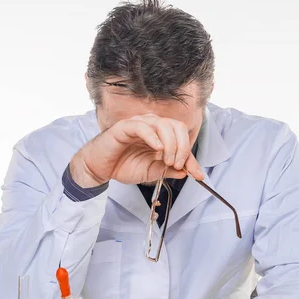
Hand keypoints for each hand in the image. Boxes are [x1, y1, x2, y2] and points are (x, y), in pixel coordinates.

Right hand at [69, 114, 204, 187]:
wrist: (100, 169)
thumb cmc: (124, 166)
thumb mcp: (152, 172)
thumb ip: (169, 170)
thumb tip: (187, 172)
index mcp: (162, 136)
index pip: (183, 140)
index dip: (191, 157)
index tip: (198, 174)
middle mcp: (153, 127)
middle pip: (177, 127)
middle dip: (183, 147)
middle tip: (177, 165)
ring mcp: (139, 124)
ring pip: (163, 124)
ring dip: (170, 144)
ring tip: (167, 160)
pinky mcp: (125, 127)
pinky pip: (142, 127)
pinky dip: (153, 137)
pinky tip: (158, 149)